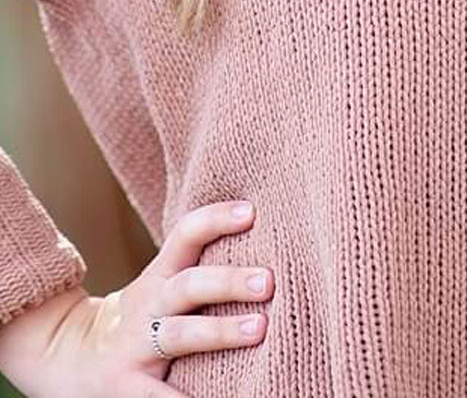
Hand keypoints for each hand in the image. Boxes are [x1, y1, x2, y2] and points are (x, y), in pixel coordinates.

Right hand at [0, 199, 272, 396]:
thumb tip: (270, 252)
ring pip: (179, 334)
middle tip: (268, 281)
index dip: (214, 219)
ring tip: (259, 328)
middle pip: (189, 286)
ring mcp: (136, 346)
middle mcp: (148, 305)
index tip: (250, 212)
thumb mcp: (162, 284)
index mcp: (160, 276)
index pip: (185, 235)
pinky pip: (162, 395)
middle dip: (228, 282)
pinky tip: (226, 396)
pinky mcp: (129, 386)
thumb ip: (201, 268)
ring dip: (219, 331)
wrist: (72, 357)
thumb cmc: (143, 316)